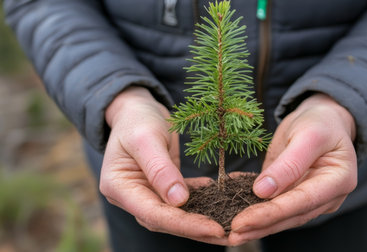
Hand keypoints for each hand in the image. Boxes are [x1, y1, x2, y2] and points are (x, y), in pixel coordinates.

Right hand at [99, 86, 226, 243]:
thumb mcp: (146, 138)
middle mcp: (132, 196)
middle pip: (166, 220)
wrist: (137, 109)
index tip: (213, 228)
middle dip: (196, 229)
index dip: (184, 224)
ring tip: (230, 227)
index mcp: (119, 187)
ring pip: (176, 215)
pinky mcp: (162, 188)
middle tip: (229, 234)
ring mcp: (147, 193)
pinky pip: (184, 199)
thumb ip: (160, 169)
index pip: (153, 214)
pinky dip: (202, 202)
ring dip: (202, 221)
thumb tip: (179, 200)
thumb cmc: (137, 119)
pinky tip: (222, 200)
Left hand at [228, 93, 357, 244]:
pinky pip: (274, 206)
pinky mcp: (294, 196)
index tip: (243, 221)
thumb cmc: (320, 123)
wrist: (323, 120)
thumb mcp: (308, 134)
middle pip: (291, 216)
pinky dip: (254, 211)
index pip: (301, 202)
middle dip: (260, 226)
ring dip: (256, 226)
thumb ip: (289, 163)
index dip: (271, 213)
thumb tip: (262, 191)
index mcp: (338, 180)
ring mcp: (311, 199)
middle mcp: (327, 196)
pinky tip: (234, 215)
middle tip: (232, 235)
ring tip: (231, 234)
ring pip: (282, 217)